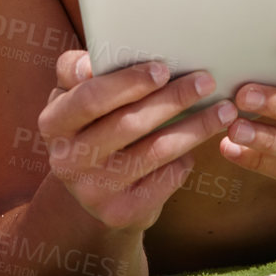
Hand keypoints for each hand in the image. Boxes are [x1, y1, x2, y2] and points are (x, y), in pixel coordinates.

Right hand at [35, 50, 236, 230]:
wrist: (95, 190)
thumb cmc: (92, 125)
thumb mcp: (75, 96)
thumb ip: (78, 71)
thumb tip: (91, 62)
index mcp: (53, 123)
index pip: (89, 98)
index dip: (127, 83)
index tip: (163, 68)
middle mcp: (67, 161)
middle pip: (129, 124)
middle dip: (173, 99)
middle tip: (206, 81)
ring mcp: (93, 191)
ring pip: (155, 151)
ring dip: (195, 128)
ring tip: (223, 111)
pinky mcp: (120, 213)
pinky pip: (165, 179)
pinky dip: (186, 159)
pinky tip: (199, 145)